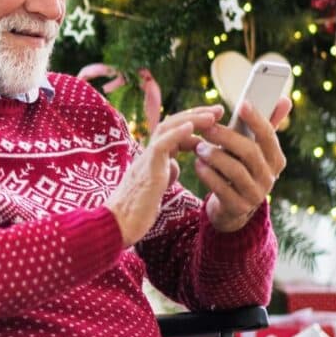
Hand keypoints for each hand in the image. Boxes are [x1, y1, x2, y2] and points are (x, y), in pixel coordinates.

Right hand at [108, 106, 222, 246]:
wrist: (117, 226)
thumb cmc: (135, 211)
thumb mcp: (156, 187)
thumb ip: (166, 173)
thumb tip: (175, 166)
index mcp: (153, 158)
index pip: (173, 132)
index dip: (194, 125)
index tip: (214, 121)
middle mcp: (148, 154)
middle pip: (171, 124)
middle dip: (196, 115)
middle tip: (218, 110)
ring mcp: (146, 160)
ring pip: (166, 129)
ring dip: (190, 119)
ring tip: (211, 115)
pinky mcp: (147, 171)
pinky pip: (161, 146)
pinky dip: (176, 134)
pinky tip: (191, 127)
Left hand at [194, 97, 291, 233]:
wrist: (233, 207)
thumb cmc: (242, 167)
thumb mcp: (254, 148)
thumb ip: (267, 125)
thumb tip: (285, 99)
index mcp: (275, 159)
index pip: (268, 136)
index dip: (257, 119)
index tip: (242, 103)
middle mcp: (269, 177)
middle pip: (250, 152)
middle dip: (227, 137)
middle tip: (207, 128)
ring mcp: (255, 194)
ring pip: (236, 171)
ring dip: (215, 156)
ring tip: (199, 147)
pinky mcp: (238, 207)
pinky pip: (222, 189)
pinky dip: (208, 175)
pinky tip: (198, 165)